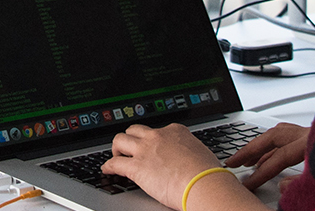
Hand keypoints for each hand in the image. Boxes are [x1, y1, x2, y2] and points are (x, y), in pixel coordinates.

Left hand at [102, 123, 254, 209]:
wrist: (204, 184)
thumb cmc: (208, 174)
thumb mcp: (199, 154)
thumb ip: (187, 153)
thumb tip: (187, 161)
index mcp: (176, 131)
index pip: (158, 129)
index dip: (151, 138)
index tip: (150, 144)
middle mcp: (158, 136)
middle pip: (135, 130)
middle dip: (130, 138)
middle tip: (129, 148)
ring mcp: (146, 150)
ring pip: (120, 140)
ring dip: (116, 148)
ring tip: (116, 156)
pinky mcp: (137, 167)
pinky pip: (115, 163)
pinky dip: (108, 166)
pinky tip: (107, 169)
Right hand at [221, 122, 309, 189]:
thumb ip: (299, 184)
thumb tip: (282, 186)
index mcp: (310, 143)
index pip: (278, 157)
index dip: (260, 173)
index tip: (247, 184)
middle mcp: (311, 134)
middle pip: (272, 137)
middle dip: (250, 150)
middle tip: (234, 161)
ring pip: (281, 133)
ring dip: (262, 146)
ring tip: (250, 161)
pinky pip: (292, 136)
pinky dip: (278, 144)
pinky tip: (272, 154)